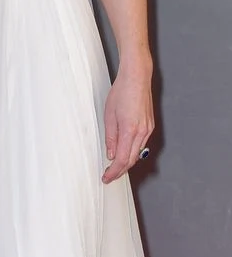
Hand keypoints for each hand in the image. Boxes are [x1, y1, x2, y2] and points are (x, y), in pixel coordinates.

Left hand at [102, 65, 153, 182]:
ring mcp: (148, 130)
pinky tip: (125, 153)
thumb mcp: (109, 116)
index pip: (122, 160)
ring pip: (137, 153)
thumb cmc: (121, 93)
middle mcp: (142, 133)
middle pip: (131, 160)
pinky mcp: (150, 126)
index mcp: (130, 131)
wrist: (137, 78)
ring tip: (114, 168)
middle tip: (109, 176)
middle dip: (120, 171)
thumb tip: (111, 154)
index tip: (106, 178)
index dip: (114, 172)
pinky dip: (132, 152)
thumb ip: (111, 138)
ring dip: (127, 163)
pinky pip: (141, 145)